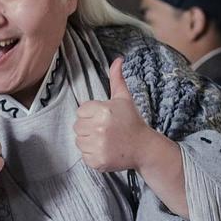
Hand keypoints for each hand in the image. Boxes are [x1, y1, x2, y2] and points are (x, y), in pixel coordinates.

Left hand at [74, 58, 165, 172]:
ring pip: (79, 141)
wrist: (143, 147)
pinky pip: (84, 155)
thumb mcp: (124, 99)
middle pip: (77, 126)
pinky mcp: (97, 161)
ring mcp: (98, 146)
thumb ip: (117, 79)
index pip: (80, 111)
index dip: (91, 114)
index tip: (104, 119)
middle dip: (89, 127)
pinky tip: (105, 150)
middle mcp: (99, 128)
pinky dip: (92, 154)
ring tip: (105, 139)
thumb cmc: (131, 121)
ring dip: (89, 141)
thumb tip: (118, 59)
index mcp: (103, 110)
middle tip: (105, 130)